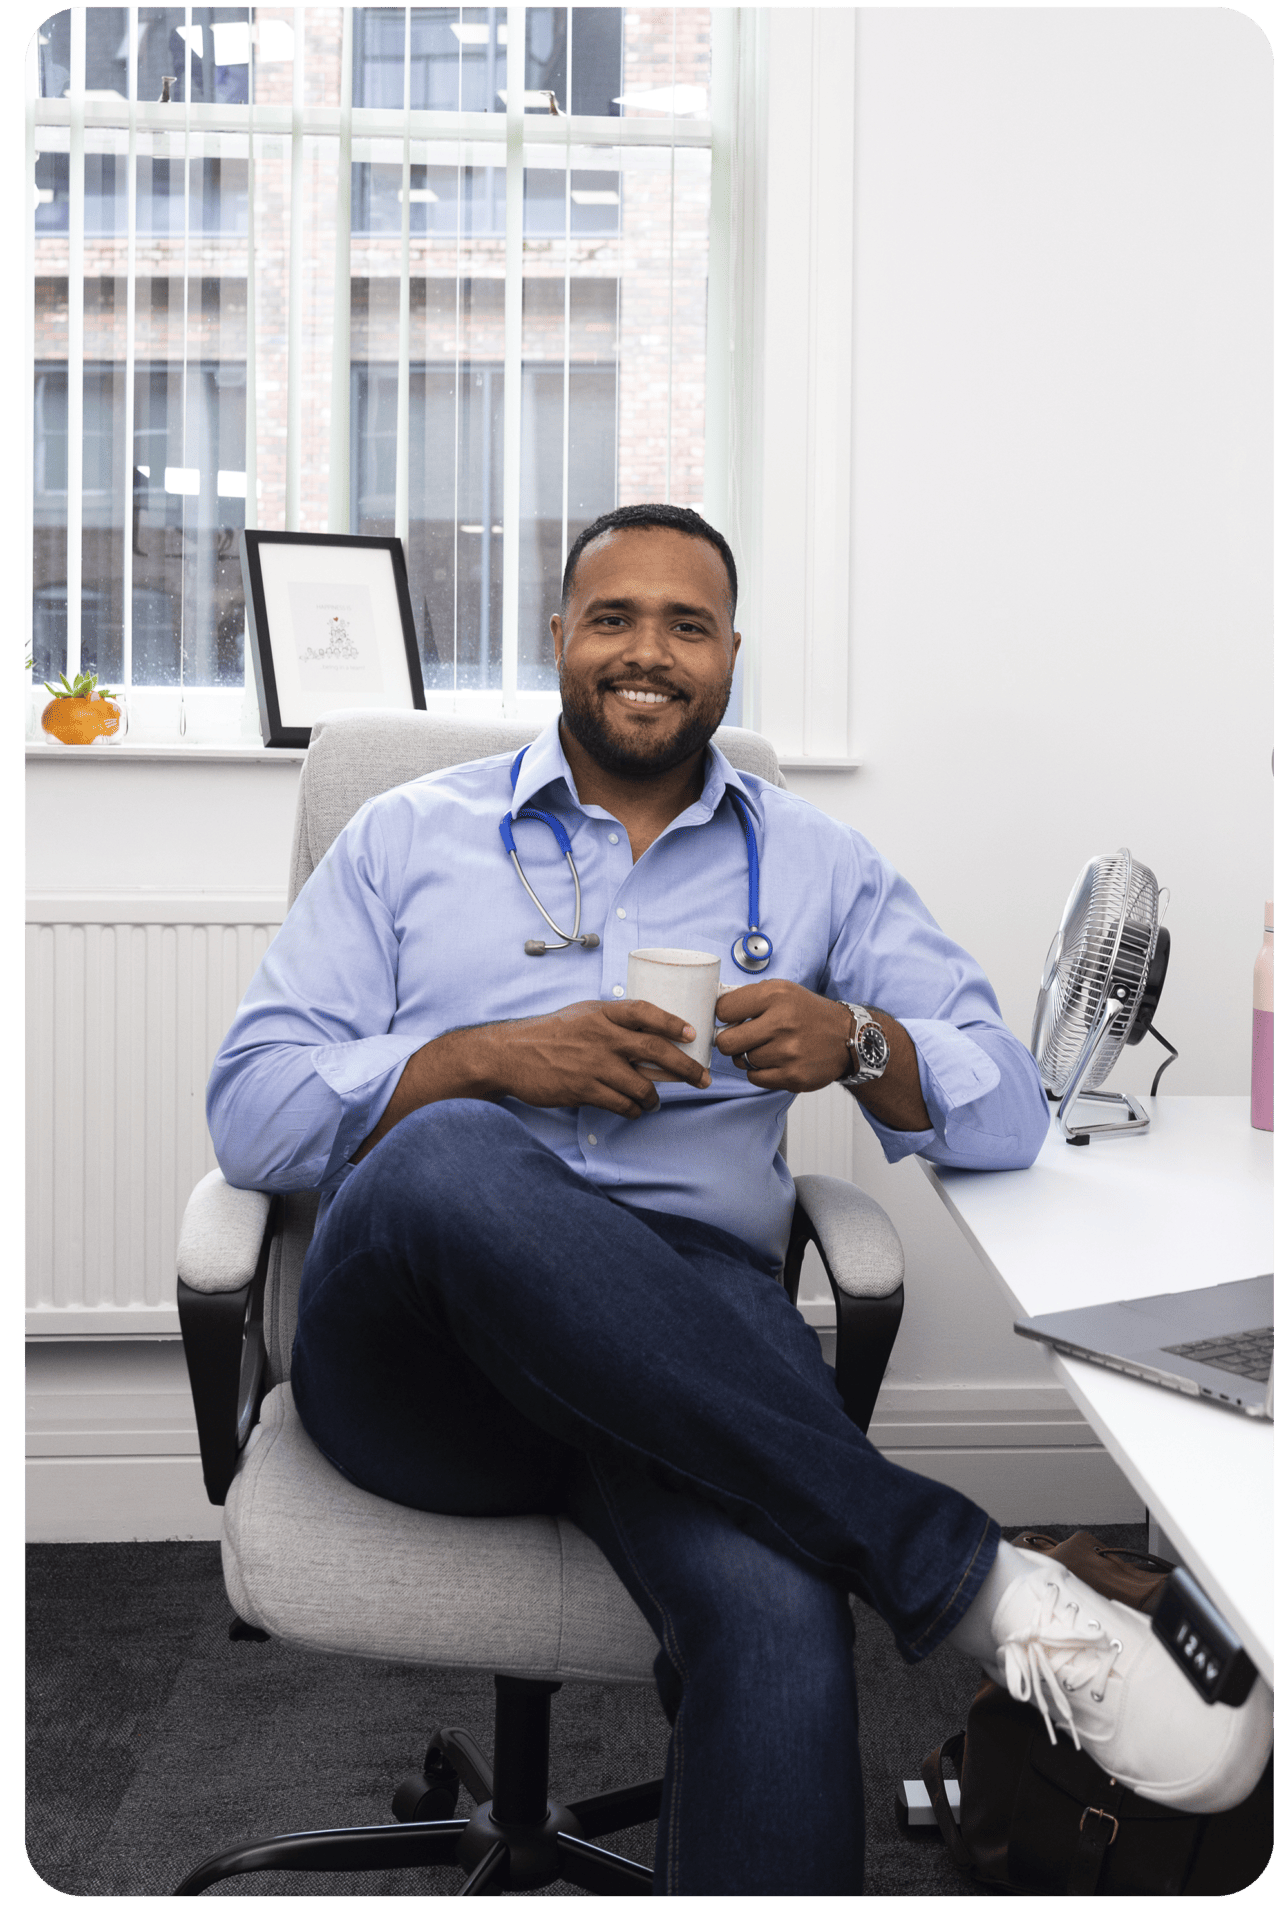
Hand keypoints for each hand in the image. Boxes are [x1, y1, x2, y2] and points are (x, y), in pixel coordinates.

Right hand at [474, 999, 711, 1116]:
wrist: (509, 1055)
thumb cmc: (547, 1034)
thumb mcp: (581, 1014)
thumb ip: (612, 1020)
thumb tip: (647, 1031)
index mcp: (602, 1014)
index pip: (645, 1012)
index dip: (672, 1022)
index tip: (691, 1033)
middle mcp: (602, 1037)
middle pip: (656, 1051)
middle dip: (686, 1068)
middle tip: (702, 1079)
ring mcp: (594, 1065)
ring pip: (642, 1085)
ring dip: (655, 1098)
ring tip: (656, 1101)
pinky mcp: (584, 1090)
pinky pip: (622, 1104)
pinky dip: (634, 1110)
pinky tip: (635, 1110)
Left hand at [714, 980, 850, 1091]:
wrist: (847, 1037)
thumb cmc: (808, 1013)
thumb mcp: (782, 991)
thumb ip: (748, 997)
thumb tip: (715, 1011)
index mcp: (775, 996)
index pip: (723, 1010)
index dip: (725, 1016)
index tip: (733, 1019)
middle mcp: (782, 1022)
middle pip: (726, 1042)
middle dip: (729, 1041)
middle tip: (741, 1039)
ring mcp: (788, 1052)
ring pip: (741, 1061)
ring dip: (749, 1057)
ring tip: (768, 1048)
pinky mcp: (793, 1076)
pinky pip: (755, 1078)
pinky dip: (759, 1072)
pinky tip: (775, 1061)